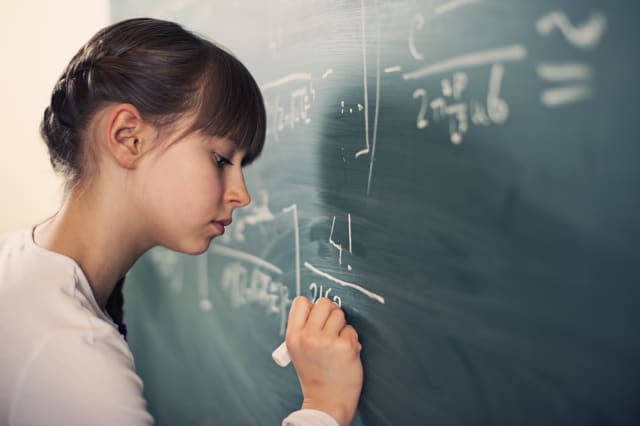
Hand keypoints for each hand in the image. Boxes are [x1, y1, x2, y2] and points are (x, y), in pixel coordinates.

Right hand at [285, 296, 362, 425]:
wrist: (327, 402)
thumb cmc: (314, 375)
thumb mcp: (298, 351)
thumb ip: (304, 328)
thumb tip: (318, 306)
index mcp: (293, 336)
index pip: (301, 302)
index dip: (312, 307)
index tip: (317, 318)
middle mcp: (308, 337)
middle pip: (324, 303)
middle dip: (330, 313)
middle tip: (331, 329)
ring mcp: (326, 341)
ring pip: (339, 314)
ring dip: (342, 326)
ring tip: (337, 344)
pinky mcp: (345, 346)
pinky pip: (351, 330)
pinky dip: (351, 340)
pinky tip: (345, 353)